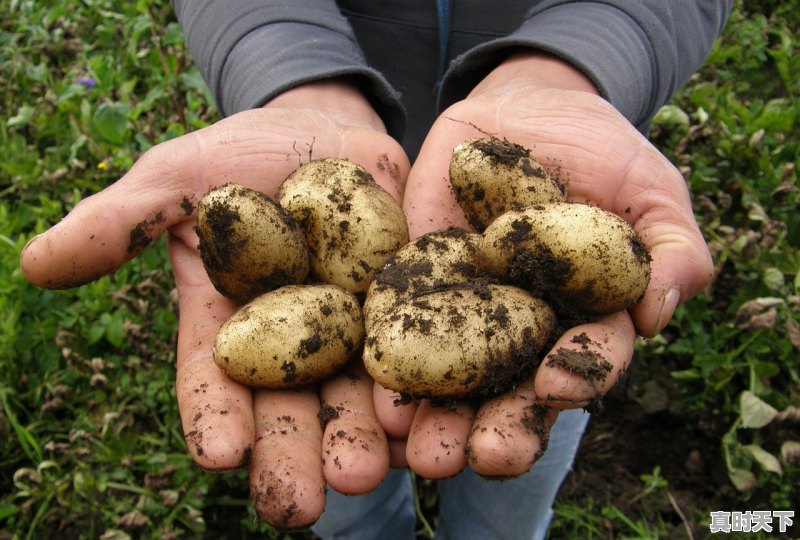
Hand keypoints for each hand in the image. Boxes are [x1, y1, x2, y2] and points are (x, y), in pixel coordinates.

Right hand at [20, 81, 409, 528]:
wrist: (325, 132)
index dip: (214, 417)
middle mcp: (292, 343)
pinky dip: (425, 388)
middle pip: (291, 407)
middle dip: (295, 455)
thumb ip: (120, 222)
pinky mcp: (408, 306)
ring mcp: (354, 329)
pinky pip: (420, 350)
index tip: (218, 455)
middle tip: (301, 506)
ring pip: (359, 395)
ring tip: (370, 476)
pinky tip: (427, 423)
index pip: (214, 381)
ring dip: (365, 439)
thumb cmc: (239, 156)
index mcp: (230, 325)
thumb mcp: (177, 179)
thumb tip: (35, 263)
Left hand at [377, 52, 713, 477]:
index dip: (575, 375)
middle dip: (500, 427)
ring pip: (452, 378)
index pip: (585, 361)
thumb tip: (659, 311)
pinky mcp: (415, 283)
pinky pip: (398, 324)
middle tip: (482, 458)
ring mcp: (466, 311)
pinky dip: (388, 360)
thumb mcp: (650, 188)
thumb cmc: (602, 152)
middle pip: (513, 391)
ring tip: (420, 452)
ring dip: (438, 418)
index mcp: (583, 320)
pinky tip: (374, 394)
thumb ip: (671, 247)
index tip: (556, 385)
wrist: (527, 108)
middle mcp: (522, 331)